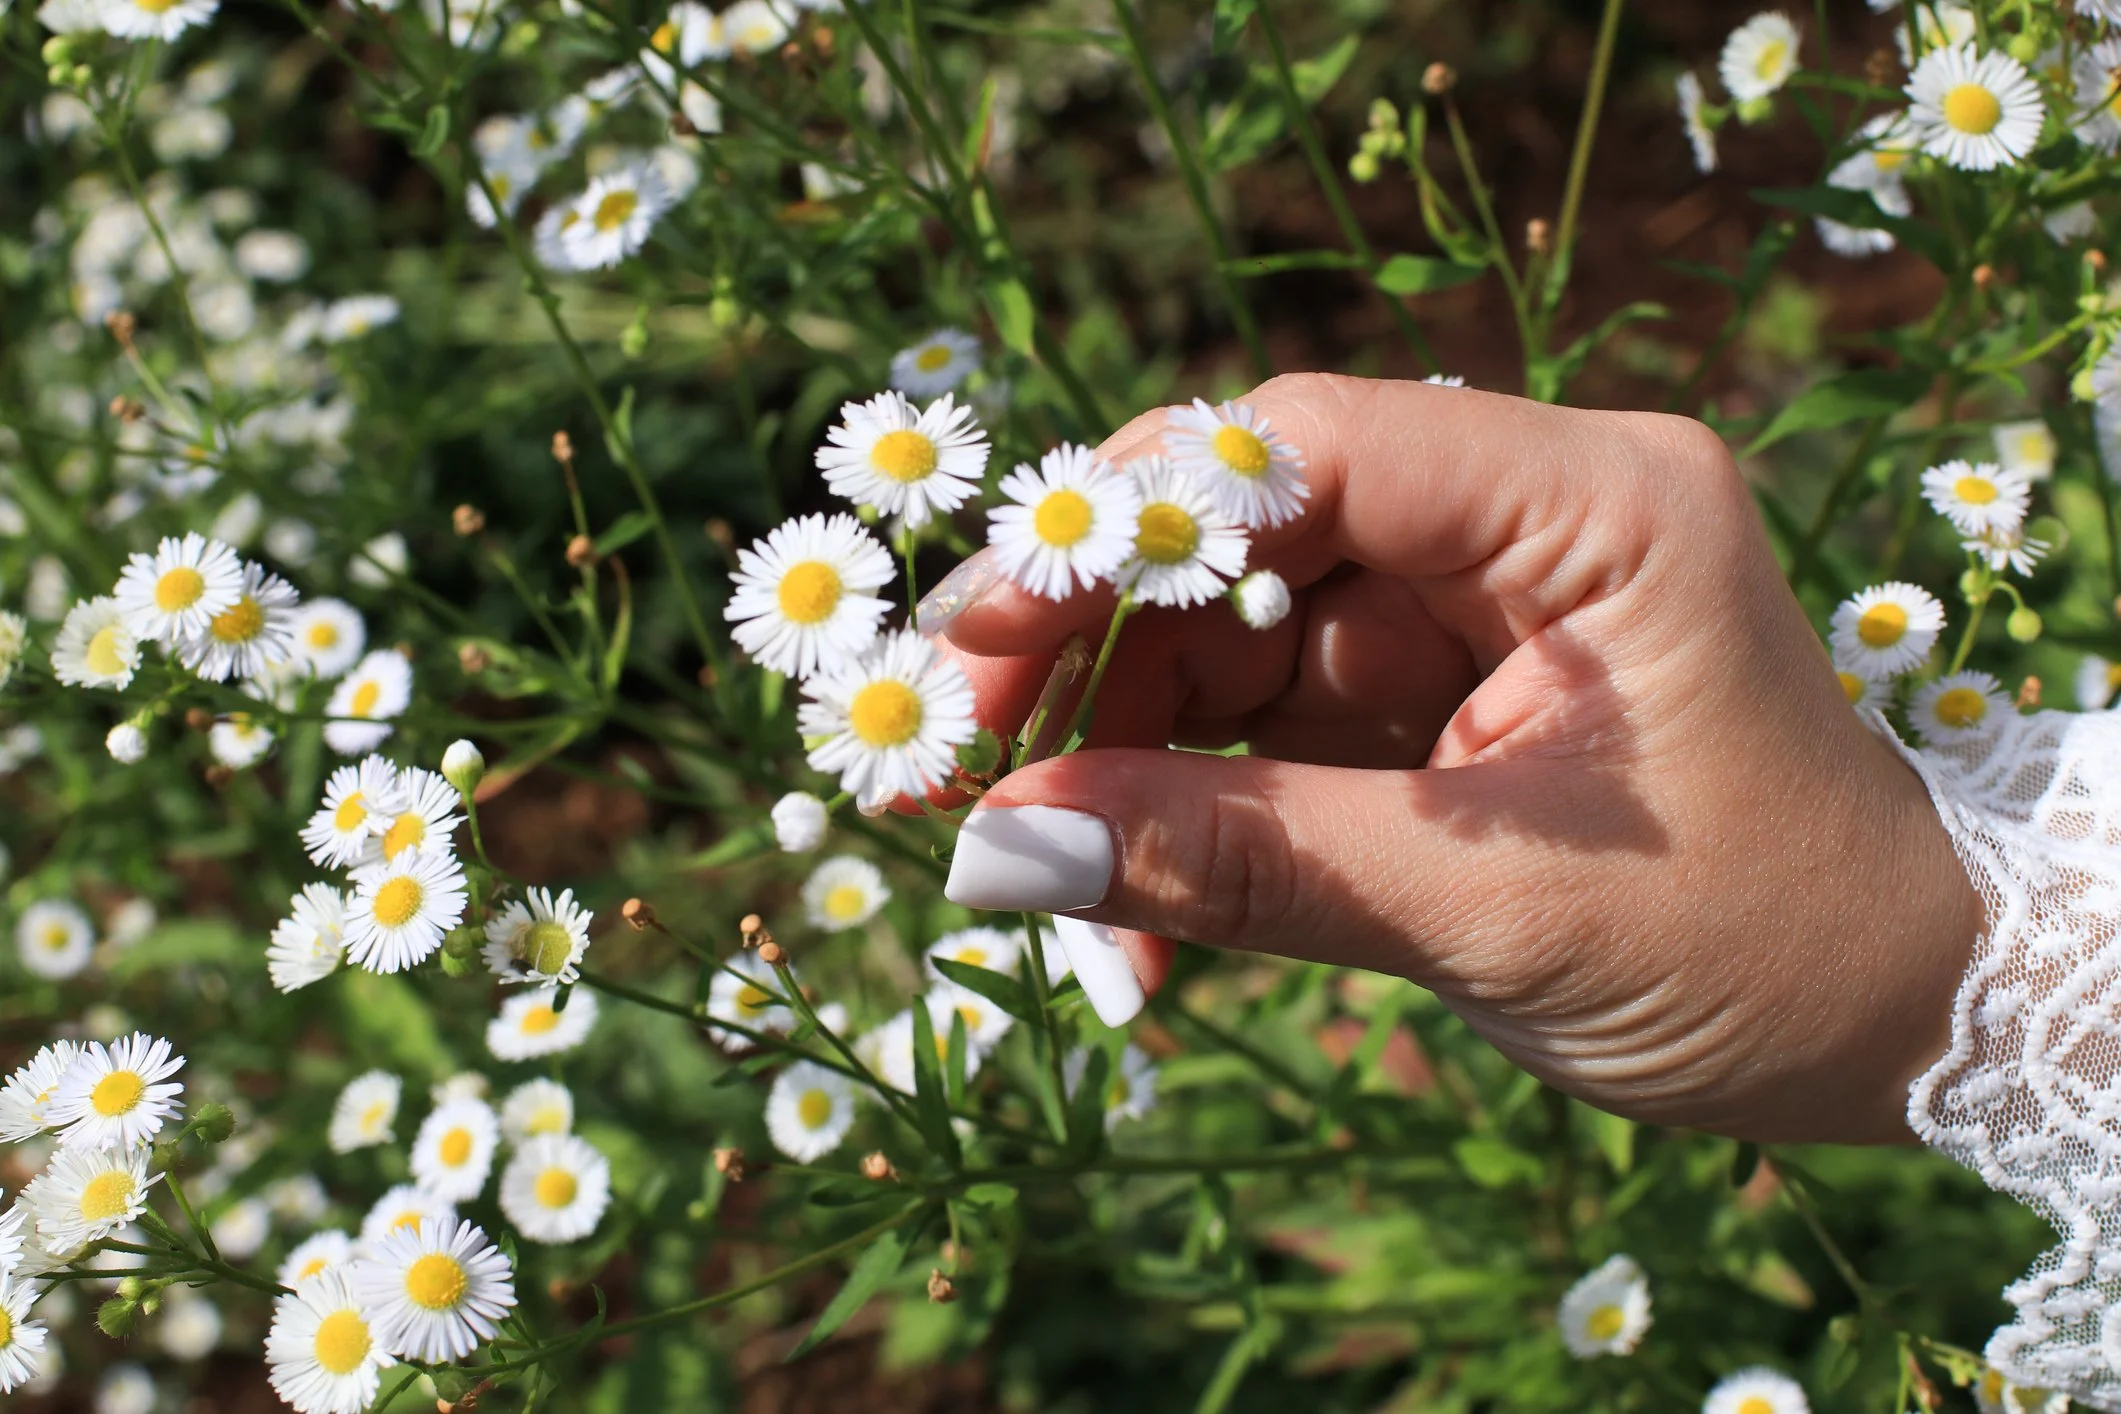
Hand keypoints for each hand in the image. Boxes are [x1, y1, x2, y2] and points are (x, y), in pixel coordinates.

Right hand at [923, 373, 1981, 1145]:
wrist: (1887, 1025)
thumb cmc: (1759, 948)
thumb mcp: (1493, 910)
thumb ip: (1244, 861)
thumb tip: (999, 850)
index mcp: (1598, 506)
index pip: (1323, 446)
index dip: (1135, 526)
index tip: (983, 628)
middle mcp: (1525, 522)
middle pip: (1247, 534)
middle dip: (1092, 650)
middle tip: (937, 754)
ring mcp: (1472, 606)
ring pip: (1231, 633)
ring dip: (1118, 749)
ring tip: (1016, 867)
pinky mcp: (1433, 693)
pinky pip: (1263, 721)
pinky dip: (1184, 804)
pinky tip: (1120, 905)